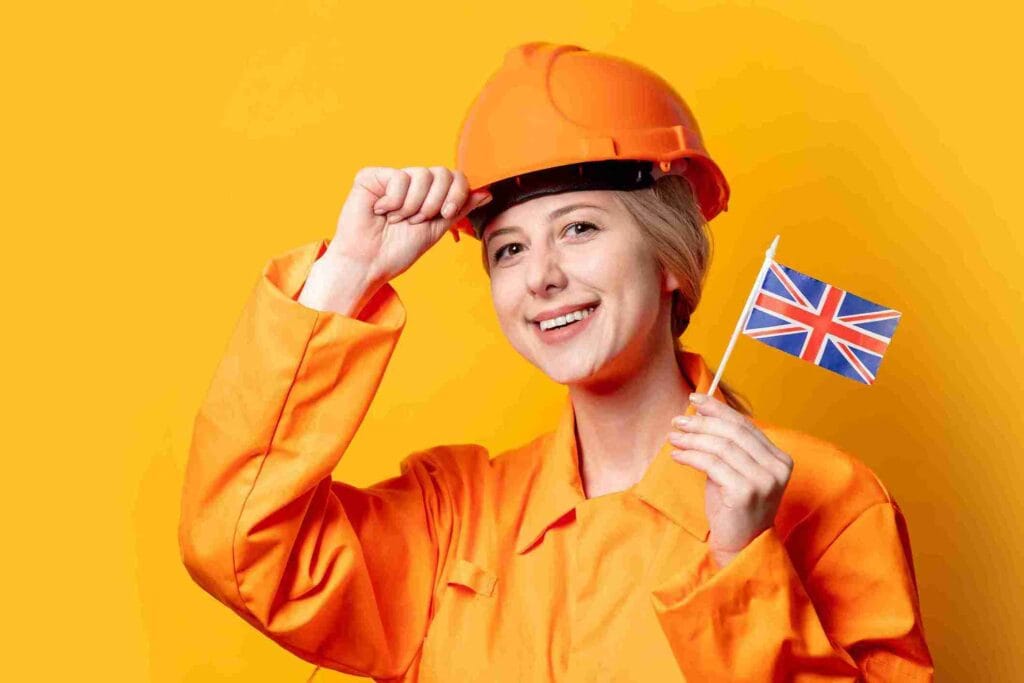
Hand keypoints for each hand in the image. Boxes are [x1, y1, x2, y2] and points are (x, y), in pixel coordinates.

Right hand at [327, 166, 491, 283]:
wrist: (369, 263)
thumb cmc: (398, 250)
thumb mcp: (437, 229)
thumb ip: (459, 209)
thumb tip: (486, 192)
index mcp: (428, 194)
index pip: (455, 177)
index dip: (456, 194)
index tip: (446, 214)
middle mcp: (411, 182)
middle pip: (442, 173)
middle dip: (436, 202)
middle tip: (418, 221)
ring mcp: (392, 177)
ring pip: (422, 175)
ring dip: (414, 206)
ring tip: (398, 220)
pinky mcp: (372, 176)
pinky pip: (399, 177)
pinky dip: (395, 201)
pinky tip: (381, 212)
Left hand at [667, 394, 793, 568]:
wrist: (740, 546)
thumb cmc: (734, 507)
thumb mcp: (734, 471)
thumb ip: (725, 444)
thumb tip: (700, 412)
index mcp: (778, 458)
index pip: (744, 424)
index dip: (718, 409)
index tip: (695, 399)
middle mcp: (776, 467)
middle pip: (732, 432)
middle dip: (702, 422)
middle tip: (678, 420)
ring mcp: (763, 480)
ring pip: (720, 446)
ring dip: (692, 439)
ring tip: (673, 437)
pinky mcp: (745, 492)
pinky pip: (712, 464)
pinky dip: (691, 456)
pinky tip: (677, 456)